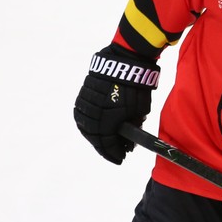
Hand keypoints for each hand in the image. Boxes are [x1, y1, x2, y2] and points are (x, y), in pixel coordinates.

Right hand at [73, 44, 159, 163]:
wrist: (124, 62)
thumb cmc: (136, 87)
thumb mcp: (139, 111)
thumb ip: (132, 127)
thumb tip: (129, 139)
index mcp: (106, 122)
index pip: (107, 145)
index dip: (114, 154)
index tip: (120, 159)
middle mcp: (92, 115)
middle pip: (95, 138)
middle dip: (104, 146)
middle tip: (114, 151)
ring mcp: (85, 105)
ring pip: (86, 127)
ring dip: (95, 135)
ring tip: (105, 140)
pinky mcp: (82, 95)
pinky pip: (83, 114)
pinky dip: (90, 123)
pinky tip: (96, 126)